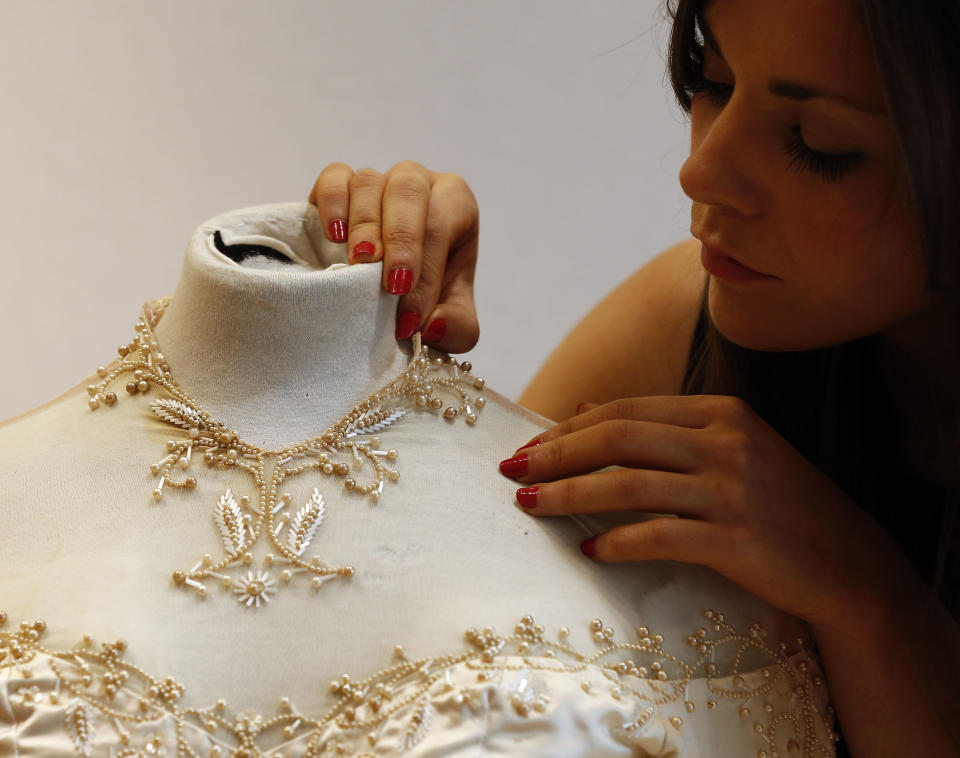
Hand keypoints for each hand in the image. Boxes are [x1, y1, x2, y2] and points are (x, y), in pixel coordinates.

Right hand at [308, 161, 479, 352]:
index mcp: (456, 206)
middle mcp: (419, 183)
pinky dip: (332, 201)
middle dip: (401, 238)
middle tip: (389, 285)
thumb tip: (434, 324)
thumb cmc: (428, 294)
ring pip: (369, 181)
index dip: (425, 277)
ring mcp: (378, 180)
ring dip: (364, 224)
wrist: (391, 288)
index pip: (442, 228)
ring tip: (358, 262)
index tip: (407, 321)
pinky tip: (333, 235)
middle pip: (410, 189)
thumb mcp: (453, 321)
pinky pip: (334, 177)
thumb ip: (458, 328)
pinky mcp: (340, 185)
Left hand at [497, 395, 916, 628]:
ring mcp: (732, 490)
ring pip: (628, 485)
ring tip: (530, 506)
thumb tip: (584, 407)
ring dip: (570, 496)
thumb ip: (659, 427)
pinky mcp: (736, 539)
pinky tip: (589, 552)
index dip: (567, 428)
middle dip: (555, 454)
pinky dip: (617, 543)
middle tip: (511, 470)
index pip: (625, 411)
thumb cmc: (777, 505)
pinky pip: (659, 537)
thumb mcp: (727, 450)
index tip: (527, 446)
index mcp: (720, 413)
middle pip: (618, 437)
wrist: (849, 564)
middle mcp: (725, 442)